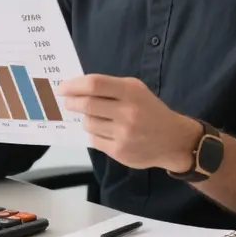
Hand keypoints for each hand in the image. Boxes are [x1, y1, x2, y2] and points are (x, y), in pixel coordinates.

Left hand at [58, 74, 199, 170]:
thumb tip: (76, 88)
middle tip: (67, 102)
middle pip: (87, 104)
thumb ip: (110, 87)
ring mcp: (123, 134)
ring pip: (88, 123)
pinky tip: (104, 131)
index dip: (74, 85)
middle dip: (72, 102)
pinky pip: (94, 140)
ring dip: (86, 119)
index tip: (61, 87)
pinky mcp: (120, 151)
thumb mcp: (136, 90)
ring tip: (96, 118)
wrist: (174, 140)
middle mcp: (127, 112)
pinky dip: (94, 134)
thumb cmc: (150, 110)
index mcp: (131, 92)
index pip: (95, 84)